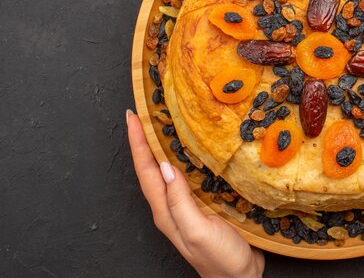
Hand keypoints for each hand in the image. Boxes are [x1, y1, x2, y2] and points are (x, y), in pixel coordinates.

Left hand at [126, 110, 264, 277]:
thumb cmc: (220, 260)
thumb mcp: (197, 231)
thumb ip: (179, 201)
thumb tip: (165, 167)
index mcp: (166, 211)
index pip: (146, 171)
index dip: (138, 143)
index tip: (132, 118)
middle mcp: (171, 207)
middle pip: (151, 168)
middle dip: (143, 140)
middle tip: (140, 114)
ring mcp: (187, 207)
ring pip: (167, 171)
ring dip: (159, 147)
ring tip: (158, 125)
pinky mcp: (203, 206)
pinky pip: (186, 177)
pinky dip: (182, 159)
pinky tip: (190, 151)